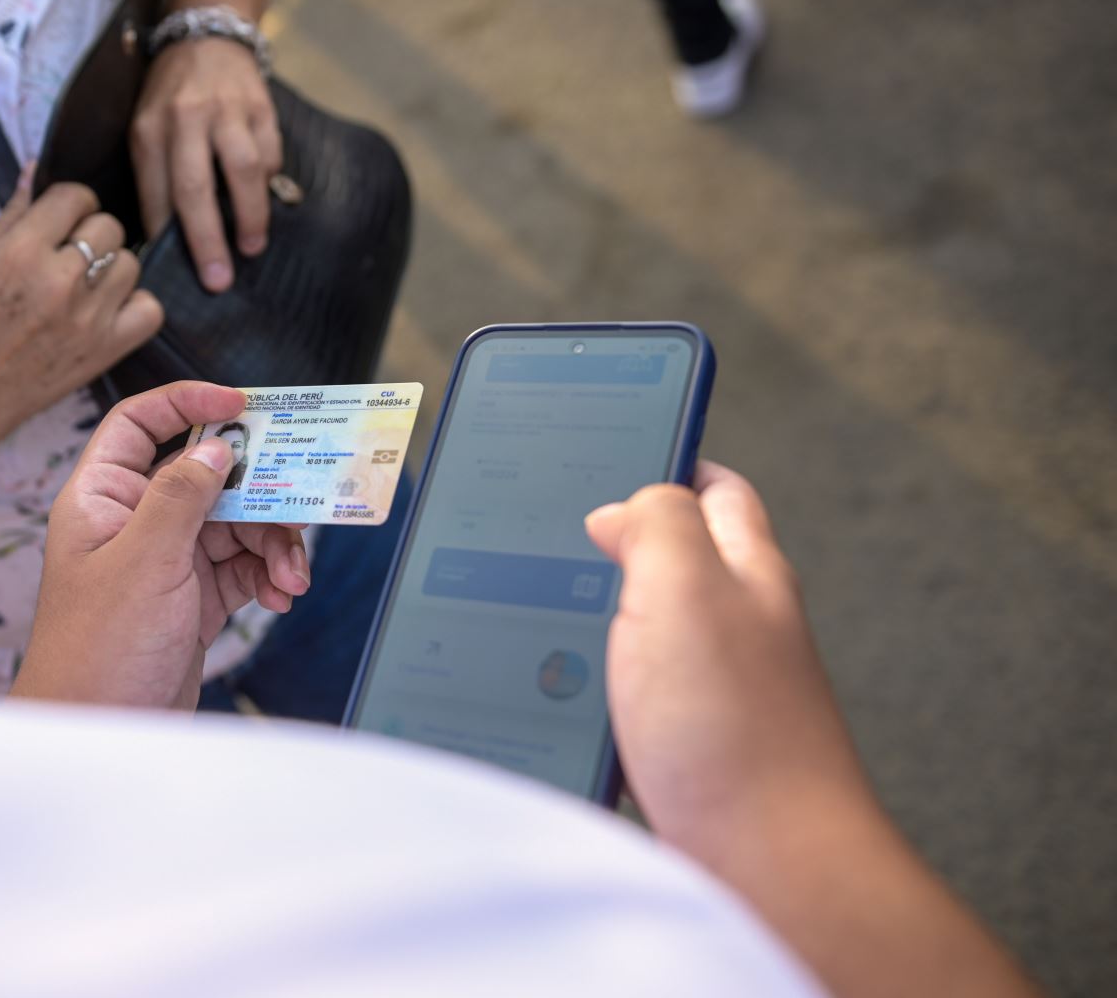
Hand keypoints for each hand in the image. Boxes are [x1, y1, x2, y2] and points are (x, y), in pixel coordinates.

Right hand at [0, 173, 162, 469]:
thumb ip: (14, 214)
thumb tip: (37, 168)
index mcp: (21, 251)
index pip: (75, 196)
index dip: (70, 204)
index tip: (62, 219)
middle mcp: (58, 281)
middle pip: (109, 225)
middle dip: (91, 233)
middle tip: (70, 255)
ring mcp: (87, 318)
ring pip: (131, 264)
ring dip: (112, 269)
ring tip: (85, 285)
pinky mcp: (105, 350)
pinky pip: (150, 309)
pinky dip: (134, 306)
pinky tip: (107, 310)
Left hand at [12, 381, 310, 708]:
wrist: (101, 734)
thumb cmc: (98, 651)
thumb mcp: (145, 562)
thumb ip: (182, 496)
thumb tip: (216, 446)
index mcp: (103, 499)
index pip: (139, 425)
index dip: (187, 403)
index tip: (242, 404)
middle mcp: (133, 523)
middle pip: (205, 476)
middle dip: (256, 493)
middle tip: (298, 503)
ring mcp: (164, 562)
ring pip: (233, 524)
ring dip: (271, 544)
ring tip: (291, 578)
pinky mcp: (192, 600)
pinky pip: (241, 567)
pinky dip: (267, 575)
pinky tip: (281, 596)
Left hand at [129, 38, 280, 292]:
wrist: (206, 38)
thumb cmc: (170, 97)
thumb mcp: (146, 128)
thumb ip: (155, 176)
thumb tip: (166, 239)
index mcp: (150, 129)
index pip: (156, 192)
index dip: (166, 235)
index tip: (177, 272)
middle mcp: (186, 118)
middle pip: (195, 187)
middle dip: (207, 240)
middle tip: (218, 280)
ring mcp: (227, 110)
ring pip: (242, 170)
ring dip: (249, 216)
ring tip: (250, 248)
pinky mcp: (261, 107)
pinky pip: (269, 153)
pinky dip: (267, 181)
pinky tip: (261, 196)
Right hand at [585, 462, 877, 863]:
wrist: (765, 867)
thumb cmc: (735, 728)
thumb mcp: (686, 583)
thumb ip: (657, 522)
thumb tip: (618, 508)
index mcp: (746, 569)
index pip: (716, 489)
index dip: (670, 457)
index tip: (616, 443)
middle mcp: (736, 626)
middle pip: (676, 558)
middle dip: (616, 541)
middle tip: (556, 534)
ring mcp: (712, 692)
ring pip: (642, 632)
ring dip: (593, 621)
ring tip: (542, 614)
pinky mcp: (682, 751)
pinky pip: (627, 700)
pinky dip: (590, 691)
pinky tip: (557, 697)